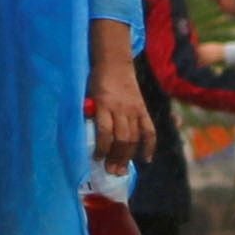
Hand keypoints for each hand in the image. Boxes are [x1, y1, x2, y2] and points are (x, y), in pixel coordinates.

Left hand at [88, 22, 155, 166]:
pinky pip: (149, 130)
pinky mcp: (143, 109)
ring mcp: (134, 109)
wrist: (115, 62)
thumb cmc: (96, 80)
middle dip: (116, 157)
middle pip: (121, 138)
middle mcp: (120, 108)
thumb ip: (89, 113)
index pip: (104, 131)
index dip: (101, 148)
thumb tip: (85, 137)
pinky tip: (146, 159)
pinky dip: (149, 146)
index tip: (96, 160)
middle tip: (111, 171)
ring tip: (122, 170)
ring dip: (128, 156)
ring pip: (134, 137)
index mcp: (104, 104)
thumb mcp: (87, 94)